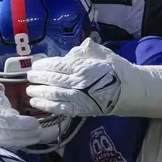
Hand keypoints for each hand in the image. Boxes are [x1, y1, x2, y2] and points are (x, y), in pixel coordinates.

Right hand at [0, 80, 41, 147]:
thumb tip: (13, 112)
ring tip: (36, 137)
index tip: (35, 123)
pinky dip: (13, 144)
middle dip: (25, 135)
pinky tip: (24, 140)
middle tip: (40, 132)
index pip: (3, 121)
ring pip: (3, 144)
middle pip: (5, 135)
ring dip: (22, 142)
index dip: (21, 124)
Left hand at [26, 38, 161, 118]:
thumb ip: (85, 51)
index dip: (44, 65)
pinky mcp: (82, 110)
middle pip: (53, 80)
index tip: (35, 65)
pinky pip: (61, 109)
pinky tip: (37, 104)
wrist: (132, 90)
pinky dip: (47, 107)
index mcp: (84, 66)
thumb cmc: (116, 69)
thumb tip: (71, 51)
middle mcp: (80, 82)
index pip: (58, 65)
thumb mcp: (102, 54)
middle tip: (29, 77)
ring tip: (29, 91)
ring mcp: (80, 97)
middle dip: (38, 79)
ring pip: (54, 95)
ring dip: (39, 93)